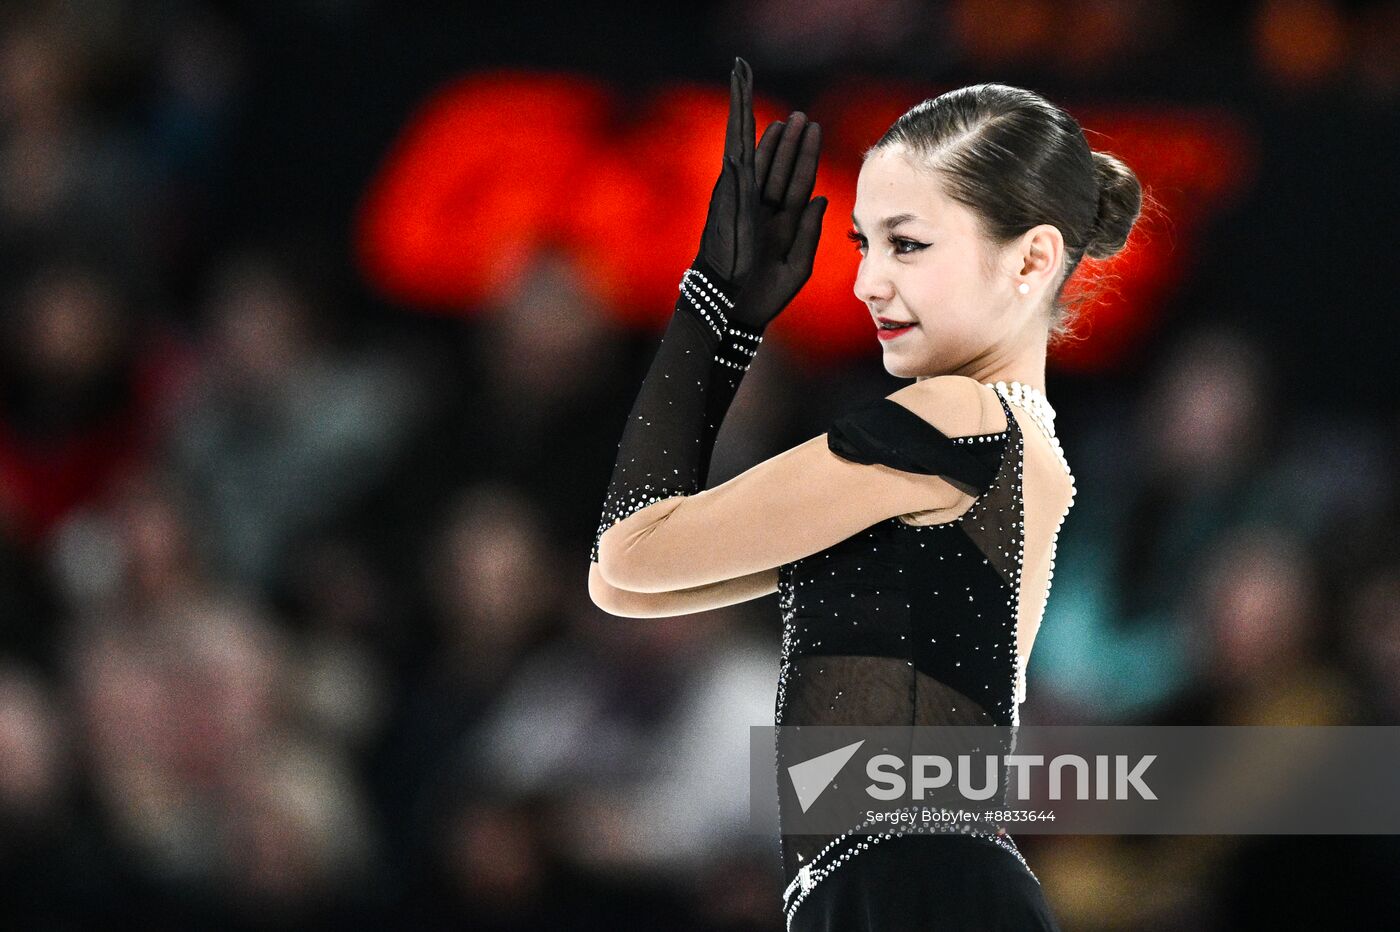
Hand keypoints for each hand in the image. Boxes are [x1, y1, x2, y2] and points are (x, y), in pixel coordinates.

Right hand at [694, 57, 827, 331]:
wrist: (732, 306)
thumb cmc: (763, 295)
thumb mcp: (797, 265)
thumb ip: (810, 232)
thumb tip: (820, 197)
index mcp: (780, 224)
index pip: (798, 184)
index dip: (808, 159)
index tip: (815, 135)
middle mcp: (761, 208)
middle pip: (780, 166)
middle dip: (791, 141)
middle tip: (802, 116)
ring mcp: (744, 199)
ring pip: (760, 156)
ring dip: (773, 134)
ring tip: (788, 115)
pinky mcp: (730, 193)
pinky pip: (737, 153)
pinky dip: (739, 129)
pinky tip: (743, 109)